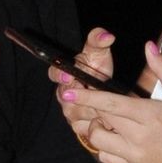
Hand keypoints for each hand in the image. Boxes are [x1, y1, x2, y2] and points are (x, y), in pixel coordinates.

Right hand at [52, 26, 115, 158]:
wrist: (104, 97)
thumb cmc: (97, 71)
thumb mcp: (99, 54)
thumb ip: (98, 41)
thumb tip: (107, 35)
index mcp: (64, 74)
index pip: (54, 73)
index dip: (59, 76)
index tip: (68, 76)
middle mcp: (63, 93)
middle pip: (65, 97)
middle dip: (78, 97)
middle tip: (88, 96)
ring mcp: (69, 111)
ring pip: (76, 113)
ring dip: (90, 111)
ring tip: (104, 109)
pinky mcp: (78, 127)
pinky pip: (84, 127)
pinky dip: (95, 124)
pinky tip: (106, 122)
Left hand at [60, 41, 161, 162]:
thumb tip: (148, 46)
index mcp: (149, 115)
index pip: (109, 104)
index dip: (87, 97)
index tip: (69, 92)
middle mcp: (138, 138)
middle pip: (99, 120)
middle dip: (90, 109)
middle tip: (93, 101)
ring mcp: (134, 157)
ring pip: (97, 141)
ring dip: (95, 128)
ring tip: (107, 121)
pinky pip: (105, 158)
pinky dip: (103, 146)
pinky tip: (114, 137)